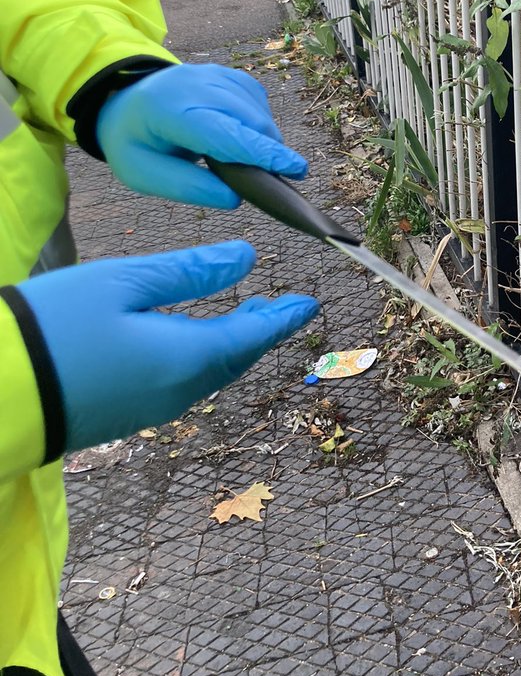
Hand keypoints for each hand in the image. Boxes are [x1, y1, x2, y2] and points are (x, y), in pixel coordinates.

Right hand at [14, 241, 317, 452]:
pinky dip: (202, 359)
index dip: (283, 318)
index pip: (252, 337)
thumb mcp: (124, 284)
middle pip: (234, 359)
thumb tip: (247, 260)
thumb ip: (189, 272)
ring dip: (233, 345)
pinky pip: (182, 385)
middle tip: (283, 308)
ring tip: (247, 318)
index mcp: (186, 359)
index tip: (311, 303)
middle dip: (261, 332)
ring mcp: (150, 410)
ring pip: (209, 374)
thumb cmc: (55, 329)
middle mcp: (178, 393)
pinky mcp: (124, 415)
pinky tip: (195, 343)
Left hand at [96, 63, 307, 207]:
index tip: (296, 170)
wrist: (124, 100)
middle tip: (274, 181)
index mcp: (168, 111)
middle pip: (249, 119)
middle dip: (269, 151)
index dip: (261, 152)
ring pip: (258, 109)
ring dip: (264, 139)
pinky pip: (256, 99)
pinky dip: (259, 122)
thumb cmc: (134, 140)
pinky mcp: (226, 75)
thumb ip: (186, 187)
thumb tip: (234, 198)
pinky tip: (245, 136)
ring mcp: (212, 75)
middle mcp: (194, 85)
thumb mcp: (142, 174)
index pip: (224, 132)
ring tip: (250, 161)